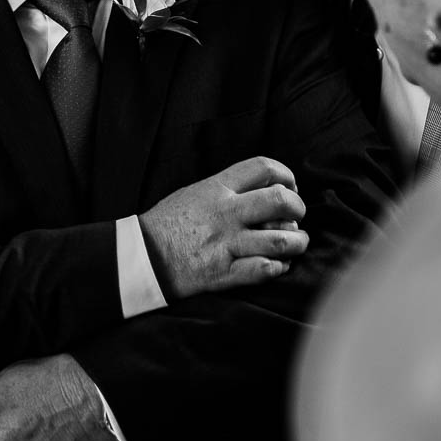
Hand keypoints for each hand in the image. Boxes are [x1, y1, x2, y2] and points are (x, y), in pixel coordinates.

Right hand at [138, 156, 307, 299]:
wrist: (142, 256)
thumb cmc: (167, 223)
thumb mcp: (194, 192)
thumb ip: (227, 188)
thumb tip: (263, 189)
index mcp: (216, 188)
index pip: (264, 168)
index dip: (286, 175)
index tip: (289, 186)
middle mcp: (225, 213)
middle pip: (281, 201)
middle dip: (298, 208)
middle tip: (295, 217)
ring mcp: (227, 243)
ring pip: (281, 240)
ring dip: (296, 242)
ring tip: (295, 243)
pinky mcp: (225, 272)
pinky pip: (266, 269)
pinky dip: (279, 267)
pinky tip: (277, 264)